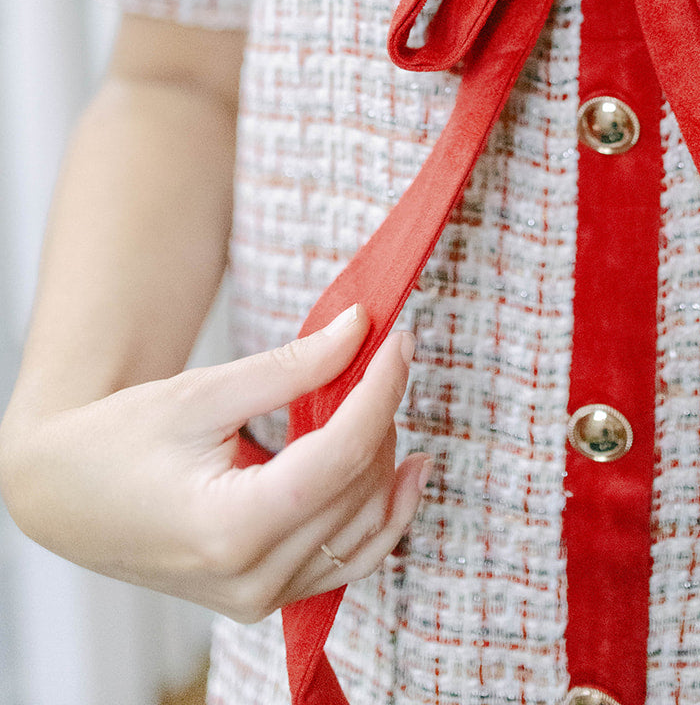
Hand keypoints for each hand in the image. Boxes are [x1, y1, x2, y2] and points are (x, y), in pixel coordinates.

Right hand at [0, 305, 429, 622]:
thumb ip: (291, 367)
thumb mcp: (204, 391)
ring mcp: (260, 597)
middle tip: (386, 350)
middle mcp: (253, 578)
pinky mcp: (266, 597)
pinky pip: (349, 559)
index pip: (343, 454)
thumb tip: (361, 327)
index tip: (400, 339)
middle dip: (383, 412)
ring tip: (388, 393)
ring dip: (387, 458)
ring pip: (366, 528)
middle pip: (359, 487)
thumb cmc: (122, 438)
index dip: (381, 389)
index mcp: (232, 527)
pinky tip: (407, 467)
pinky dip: (383, 512)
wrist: (66, 495)